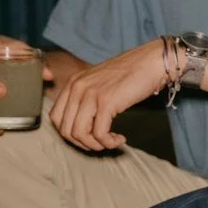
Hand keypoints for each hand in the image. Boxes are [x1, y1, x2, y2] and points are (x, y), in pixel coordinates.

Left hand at [47, 39, 174, 151]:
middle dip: (83, 143)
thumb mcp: (100, 82)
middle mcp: (77, 88)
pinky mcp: (106, 103)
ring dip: (95, 145)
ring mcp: (90, 95)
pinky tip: (120, 138)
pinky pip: (99, 133)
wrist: (151, 62)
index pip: (56, 117)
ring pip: (79, 134)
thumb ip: (87, 97)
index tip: (87, 136)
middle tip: (99, 143)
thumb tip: (84, 122)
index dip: (70, 133)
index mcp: (73, 83)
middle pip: (65, 129)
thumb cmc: (131, 73)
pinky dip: (109, 142)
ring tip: (110, 142)